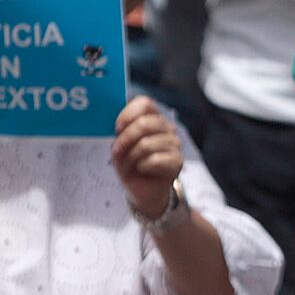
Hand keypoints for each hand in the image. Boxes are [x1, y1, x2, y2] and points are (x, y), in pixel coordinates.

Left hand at [110, 96, 184, 219]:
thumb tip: (117, 124)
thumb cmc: (131, 165)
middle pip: (144, 123)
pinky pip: (154, 159)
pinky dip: (142, 166)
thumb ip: (120, 131)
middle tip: (117, 151)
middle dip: (125, 139)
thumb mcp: (121, 146)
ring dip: (131, 157)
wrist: (143, 190)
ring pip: (146, 144)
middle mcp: (166, 128)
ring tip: (129, 165)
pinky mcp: (177, 161)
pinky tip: (142, 170)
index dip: (128, 113)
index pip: (145, 103)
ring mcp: (174, 144)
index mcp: (153, 119)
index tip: (117, 128)